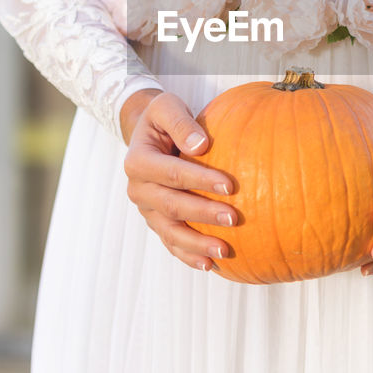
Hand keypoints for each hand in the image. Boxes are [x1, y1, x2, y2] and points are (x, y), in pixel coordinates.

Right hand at [121, 89, 237, 271]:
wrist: (148, 136)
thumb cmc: (163, 119)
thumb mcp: (167, 107)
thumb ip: (182, 123)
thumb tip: (202, 145)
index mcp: (138, 162)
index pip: (172, 174)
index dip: (200, 180)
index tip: (230, 185)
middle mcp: (138, 189)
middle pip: (172, 206)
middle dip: (203, 214)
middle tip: (234, 218)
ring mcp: (146, 210)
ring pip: (170, 232)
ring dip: (196, 244)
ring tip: (224, 251)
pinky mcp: (156, 222)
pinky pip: (170, 243)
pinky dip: (188, 256)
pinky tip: (211, 265)